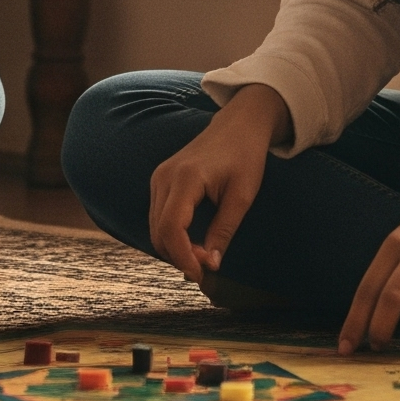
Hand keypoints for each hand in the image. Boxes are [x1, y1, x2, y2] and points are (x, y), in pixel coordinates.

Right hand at [147, 85, 289, 283]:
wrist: (238, 125)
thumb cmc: (244, 156)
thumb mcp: (242, 197)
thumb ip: (224, 231)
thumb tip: (212, 265)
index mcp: (186, 178)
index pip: (171, 228)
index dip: (183, 257)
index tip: (202, 275)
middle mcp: (165, 176)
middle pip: (158, 231)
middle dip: (179, 256)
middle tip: (208, 267)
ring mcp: (159, 177)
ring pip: (155, 227)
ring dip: (174, 248)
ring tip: (203, 254)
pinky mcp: (161, 180)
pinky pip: (158, 216)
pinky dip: (171, 235)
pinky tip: (192, 240)